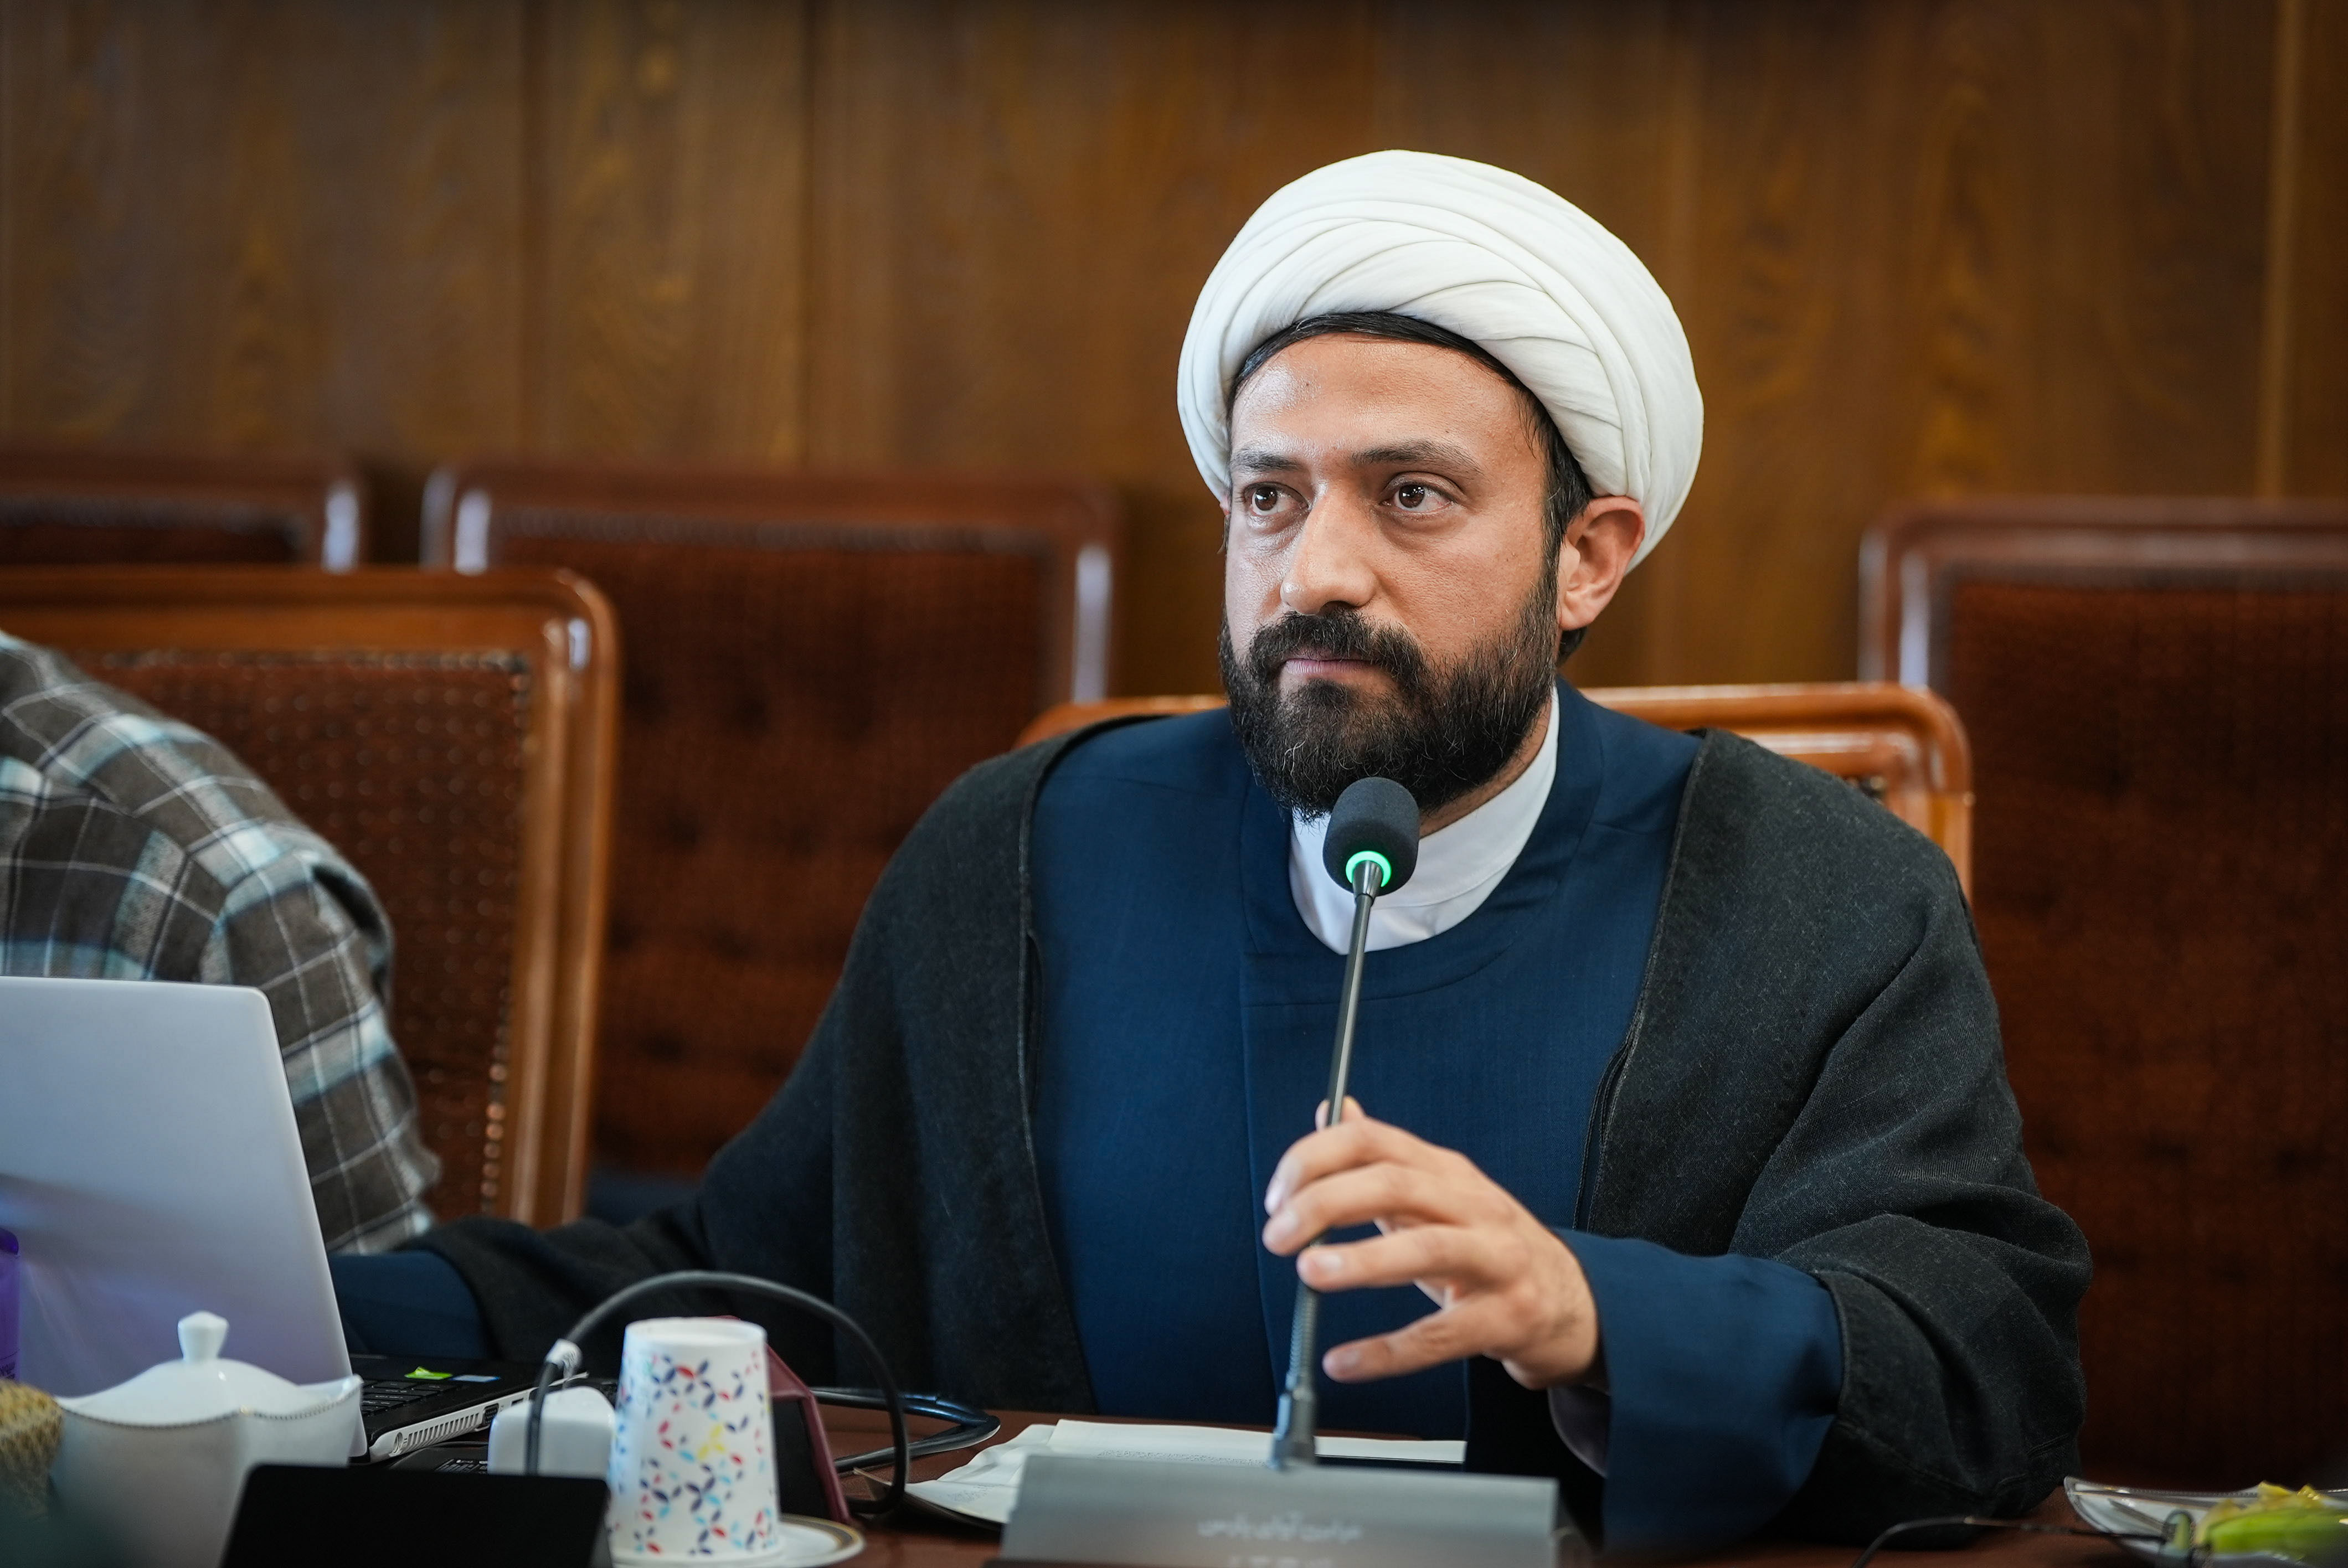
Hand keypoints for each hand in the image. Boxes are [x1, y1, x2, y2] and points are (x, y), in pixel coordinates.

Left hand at [1260, 1099, 1599, 1389]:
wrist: (1574, 1304)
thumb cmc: (1489, 1249)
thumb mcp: (1438, 1196)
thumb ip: (1382, 1158)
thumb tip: (1333, 1110)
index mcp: (1449, 1172)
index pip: (1376, 1141)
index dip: (1317, 1159)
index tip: (1277, 1195)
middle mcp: (1476, 1206)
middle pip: (1398, 1184)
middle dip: (1329, 1203)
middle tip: (1280, 1235)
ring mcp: (1499, 1260)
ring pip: (1428, 1249)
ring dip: (1362, 1260)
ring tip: (1309, 1274)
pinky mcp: (1509, 1318)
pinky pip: (1442, 1334)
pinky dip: (1389, 1350)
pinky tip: (1345, 1361)